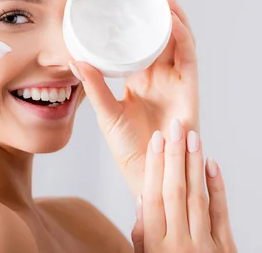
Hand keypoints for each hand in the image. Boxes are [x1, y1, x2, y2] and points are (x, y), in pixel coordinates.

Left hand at [69, 0, 198, 195]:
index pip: (142, 41)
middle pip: (163, 32)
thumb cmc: (128, 146)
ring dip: (172, 14)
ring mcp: (176, 81)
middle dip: (158, 6)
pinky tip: (171, 20)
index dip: (138, 19)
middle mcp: (160, 75)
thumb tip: (73, 59)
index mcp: (140, 78)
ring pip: (180, 39)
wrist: (146, 172)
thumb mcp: (106, 110)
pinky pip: (188, 58)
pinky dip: (181, 37)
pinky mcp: (189, 90)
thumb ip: (93, 85)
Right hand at [130, 120, 236, 251]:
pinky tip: (211, 165)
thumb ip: (141, 234)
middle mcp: (180, 243)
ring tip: (192, 137)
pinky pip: (221, 214)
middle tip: (175, 127)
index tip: (155, 141)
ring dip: (194, 164)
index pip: (153, 197)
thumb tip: (143, 199)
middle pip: (175, 191)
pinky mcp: (226, 249)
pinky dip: (218, 188)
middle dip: (174, 156)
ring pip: (198, 197)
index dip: (154, 166)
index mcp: (155, 246)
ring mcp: (205, 246)